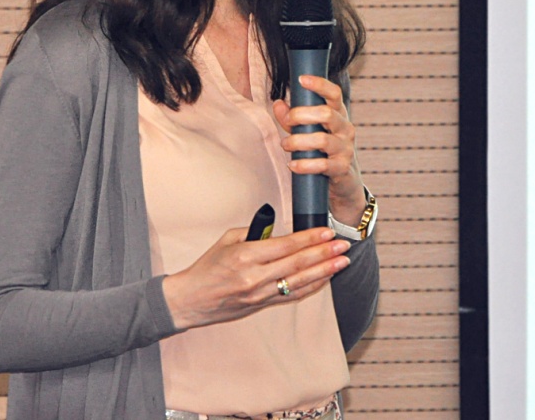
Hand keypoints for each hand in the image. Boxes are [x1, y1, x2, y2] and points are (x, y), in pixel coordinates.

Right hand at [162, 225, 350, 330]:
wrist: (191, 299)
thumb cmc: (207, 266)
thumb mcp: (227, 240)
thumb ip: (255, 232)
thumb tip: (281, 229)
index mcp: (245, 255)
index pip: (286, 245)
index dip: (309, 238)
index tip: (327, 231)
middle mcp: (255, 277)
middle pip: (297, 263)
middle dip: (324, 253)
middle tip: (343, 244)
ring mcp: (259, 294)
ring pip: (299, 282)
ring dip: (324, 271)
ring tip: (342, 262)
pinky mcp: (261, 306)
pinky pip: (292, 296)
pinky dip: (310, 287)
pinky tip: (324, 278)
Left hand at [272, 75, 366, 227]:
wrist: (344, 181)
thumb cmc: (323, 150)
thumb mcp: (308, 131)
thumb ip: (292, 118)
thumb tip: (278, 104)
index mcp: (338, 114)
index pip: (334, 94)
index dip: (320, 84)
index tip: (302, 79)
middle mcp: (345, 128)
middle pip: (326, 113)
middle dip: (300, 115)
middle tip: (287, 122)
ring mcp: (346, 148)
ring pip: (322, 140)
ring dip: (298, 142)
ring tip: (285, 145)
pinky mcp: (342, 168)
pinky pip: (322, 165)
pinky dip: (304, 165)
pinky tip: (293, 165)